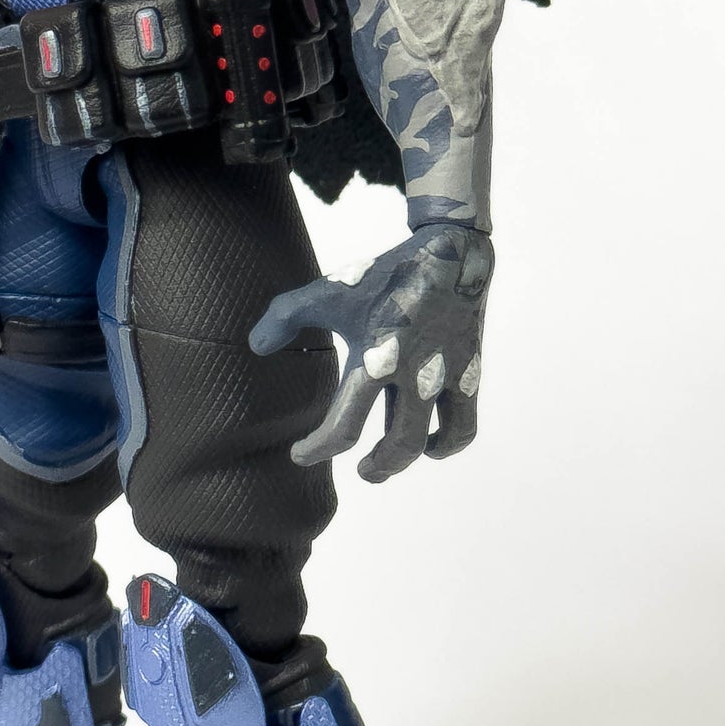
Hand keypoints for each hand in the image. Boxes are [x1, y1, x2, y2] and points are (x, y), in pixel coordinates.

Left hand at [249, 225, 491, 481]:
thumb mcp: (329, 291)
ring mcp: (445, 379)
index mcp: (374, 360)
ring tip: (388, 462)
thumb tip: (256, 345)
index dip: (316, 450)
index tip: (300, 454)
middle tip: (361, 470)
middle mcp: (413, 376)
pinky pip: (464, 427)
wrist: (449, 254)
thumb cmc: (384, 276)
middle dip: (375, 467)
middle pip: (396, 446)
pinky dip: (447, 444)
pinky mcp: (468, 375)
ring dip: (406, 462)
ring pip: (430, 442)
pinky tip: (432, 442)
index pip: (342, 428)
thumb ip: (285, 317)